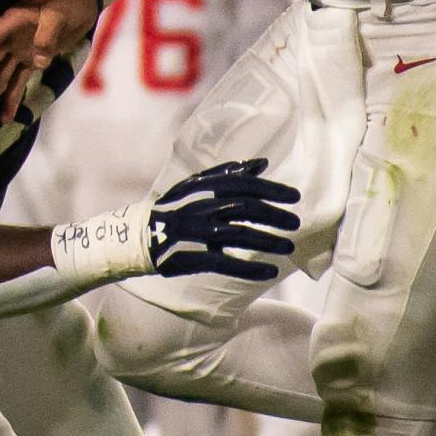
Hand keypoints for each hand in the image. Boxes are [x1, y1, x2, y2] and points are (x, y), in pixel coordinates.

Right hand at [0, 0, 100, 120]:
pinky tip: (6, 116)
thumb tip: (38, 63)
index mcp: (11, 22)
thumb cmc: (69, 1)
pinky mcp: (33, 60)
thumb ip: (47, 36)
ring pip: (1, 76)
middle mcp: (11, 38)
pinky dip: (12, 98)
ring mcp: (21, 50)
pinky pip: (18, 81)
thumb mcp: (58, 14)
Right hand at [147, 159, 298, 281]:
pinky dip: (248, 269)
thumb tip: (262, 163)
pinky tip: (268, 272)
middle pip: (245, 209)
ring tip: (288, 248)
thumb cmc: (174, 207)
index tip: (294, 197)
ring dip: (267, 242)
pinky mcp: (192, 257)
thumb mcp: (197, 184)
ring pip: (238, 235)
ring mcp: (197, 233)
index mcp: (203, 188)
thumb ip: (229, 173)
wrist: (140, 236)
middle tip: (295, 223)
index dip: (270, 189)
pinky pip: (225, 263)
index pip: (243, 185)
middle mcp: (201, 207)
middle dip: (274, 215)